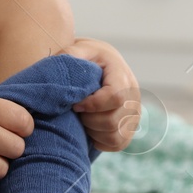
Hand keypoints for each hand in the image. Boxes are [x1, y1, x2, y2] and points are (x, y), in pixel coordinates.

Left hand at [64, 37, 141, 151]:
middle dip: (88, 120)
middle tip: (76, 112)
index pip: (115, 97)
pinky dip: (100, 141)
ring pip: (115, 135)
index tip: (75, 104)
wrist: (100, 63)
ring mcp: (134, 112)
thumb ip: (69, 56)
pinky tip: (90, 128)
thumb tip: (58, 69)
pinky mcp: (130, 127)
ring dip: (93, 131)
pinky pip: (118, 143)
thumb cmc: (86, 58)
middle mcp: (133, 94)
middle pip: (113, 120)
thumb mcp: (78, 49)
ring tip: (82, 119)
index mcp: (121, 74)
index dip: (92, 105)